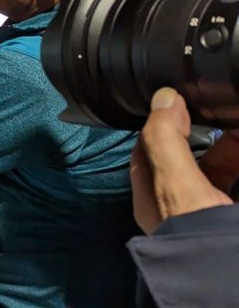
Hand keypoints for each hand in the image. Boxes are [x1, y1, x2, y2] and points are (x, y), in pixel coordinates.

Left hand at [130, 88, 236, 233]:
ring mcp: (207, 212)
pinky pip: (231, 183)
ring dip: (230, 148)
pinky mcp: (226, 219)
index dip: (163, 122)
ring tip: (238, 124)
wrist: (230, 281)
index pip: (150, 149)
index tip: (181, 98)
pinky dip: (237, 164)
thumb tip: (163, 97)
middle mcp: (178, 205)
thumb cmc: (199, 235)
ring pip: (217, 171)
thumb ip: (166, 140)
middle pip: (189, 158)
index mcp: (154, 197)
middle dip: (208, 133)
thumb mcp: (177, 184)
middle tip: (223, 109)